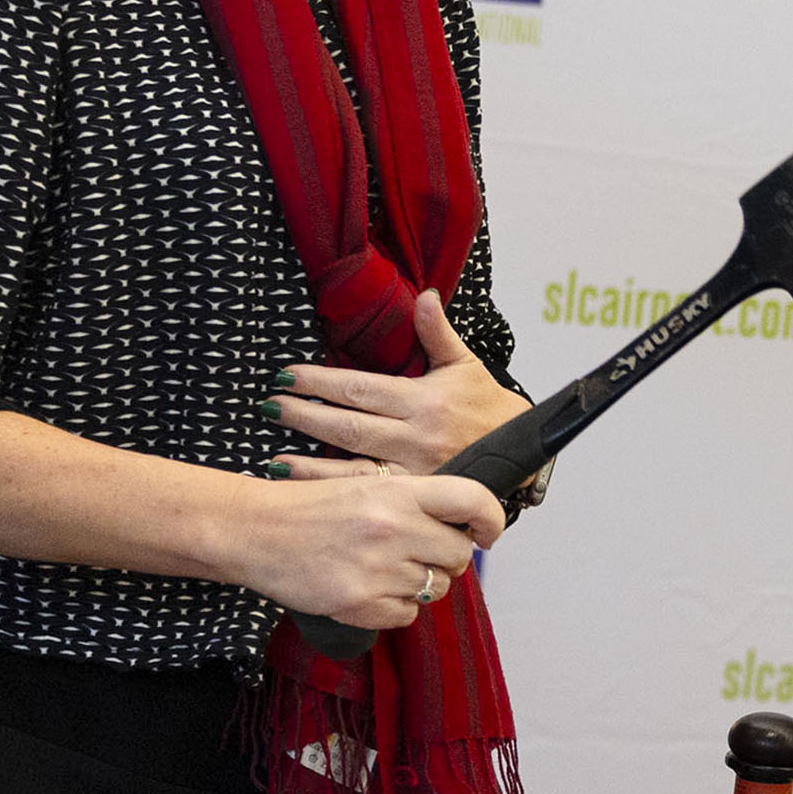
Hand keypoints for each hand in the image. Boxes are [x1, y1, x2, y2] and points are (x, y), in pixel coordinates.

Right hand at [222, 468, 504, 632]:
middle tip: (418, 553)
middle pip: (459, 554)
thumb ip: (413, 499)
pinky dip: (394, 607)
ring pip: (436, 589)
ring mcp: (379, 569)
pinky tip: (369, 588)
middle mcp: (395, 528)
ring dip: (418, 584)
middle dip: (446, 558)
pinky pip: (407, 615)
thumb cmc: (308, 507)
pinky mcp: (361, 604)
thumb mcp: (365, 484)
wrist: (255, 531)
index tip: (488, 533)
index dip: (491, 519)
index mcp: (398, 492)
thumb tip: (458, 522)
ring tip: (383, 569)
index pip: (471, 501)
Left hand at [262, 288, 528, 478]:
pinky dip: (332, 490)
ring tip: (273, 455)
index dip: (320, 382)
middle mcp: (417, 438)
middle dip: (305, 416)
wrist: (523, 455)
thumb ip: (437, 332)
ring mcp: (415, 471)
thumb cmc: (488, 408)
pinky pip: (367, 494)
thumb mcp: (466, 365)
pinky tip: (303, 486)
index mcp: (424, 401)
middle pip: (349, 426)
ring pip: (353, 467)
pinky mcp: (414, 497)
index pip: (361, 388)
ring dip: (310, 462)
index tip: (287, 375)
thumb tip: (424, 296)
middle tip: (270, 406)